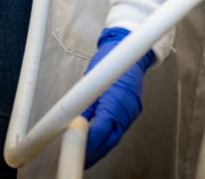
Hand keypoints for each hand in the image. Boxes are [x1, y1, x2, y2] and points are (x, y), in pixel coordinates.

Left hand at [81, 28, 154, 167]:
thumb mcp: (90, 78)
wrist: (129, 47)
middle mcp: (127, 108)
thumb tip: (72, 121)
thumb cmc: (108, 58)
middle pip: (110, 139)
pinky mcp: (132, 111)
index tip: (76, 145)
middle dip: (93, 151)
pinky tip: (97, 144)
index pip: (103, 127)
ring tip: (84, 156)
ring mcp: (131, 111)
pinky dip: (107, 139)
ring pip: (114, 137)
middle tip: (77, 158)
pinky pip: (119, 130)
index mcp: (116, 98)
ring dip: (99, 148)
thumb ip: (84, 102)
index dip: (89, 139)